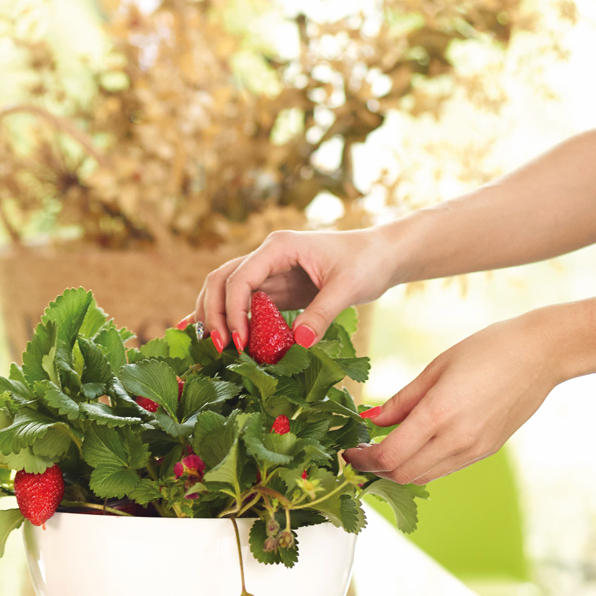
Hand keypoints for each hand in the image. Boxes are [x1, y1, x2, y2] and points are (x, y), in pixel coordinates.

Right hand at [188, 228, 398, 352]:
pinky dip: (227, 319)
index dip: (233, 310)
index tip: (241, 342)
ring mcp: (268, 272)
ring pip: (225, 290)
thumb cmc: (368, 262)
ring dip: (214, 316)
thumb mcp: (347, 288)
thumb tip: (297, 344)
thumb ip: (321, 314)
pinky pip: (243, 303)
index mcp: (279, 247)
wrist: (383, 255)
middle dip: (214, 313)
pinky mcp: (275, 289)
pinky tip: (213, 337)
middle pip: (221, 281)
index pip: (239, 278)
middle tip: (219, 348)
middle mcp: (266, 256)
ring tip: (212, 346)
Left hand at [344, 313, 565, 483]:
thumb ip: (400, 401)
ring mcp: (475, 450)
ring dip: (397, 471)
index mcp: (439, 415)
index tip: (347, 450)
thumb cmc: (487, 350)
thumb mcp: (434, 368)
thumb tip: (371, 420)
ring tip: (380, 452)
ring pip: (424, 477)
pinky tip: (412, 447)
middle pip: (402, 474)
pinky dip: (421, 465)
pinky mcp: (487, 451)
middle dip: (374, 470)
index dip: (361, 459)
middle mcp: (458, 440)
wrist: (542, 353)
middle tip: (358, 454)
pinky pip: (445, 469)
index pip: (388, 456)